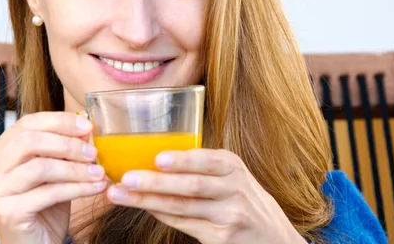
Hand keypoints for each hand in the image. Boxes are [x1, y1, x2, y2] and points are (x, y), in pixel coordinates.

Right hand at [0, 112, 107, 243]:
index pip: (25, 125)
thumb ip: (61, 152)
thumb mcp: (53, 175)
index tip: (86, 126)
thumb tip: (85, 127)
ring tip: (98, 172)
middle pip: (28, 141)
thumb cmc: (44, 212)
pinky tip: (96, 188)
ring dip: (75, 168)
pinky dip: (77, 188)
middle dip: (66, 143)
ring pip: (39, 167)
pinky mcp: (6, 212)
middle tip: (93, 152)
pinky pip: (48, 192)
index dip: (58, 121)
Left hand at [106, 149, 306, 243]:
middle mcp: (234, 190)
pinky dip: (161, 214)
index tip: (158, 159)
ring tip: (120, 194)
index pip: (208, 161)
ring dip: (147, 201)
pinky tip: (143, 207)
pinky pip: (184, 224)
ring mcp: (228, 217)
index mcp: (233, 167)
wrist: (273, 236)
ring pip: (182, 207)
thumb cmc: (242, 198)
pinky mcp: (220, 239)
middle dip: (156, 182)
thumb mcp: (233, 175)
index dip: (183, 161)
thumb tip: (155, 158)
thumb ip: (204, 166)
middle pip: (191, 186)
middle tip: (127, 178)